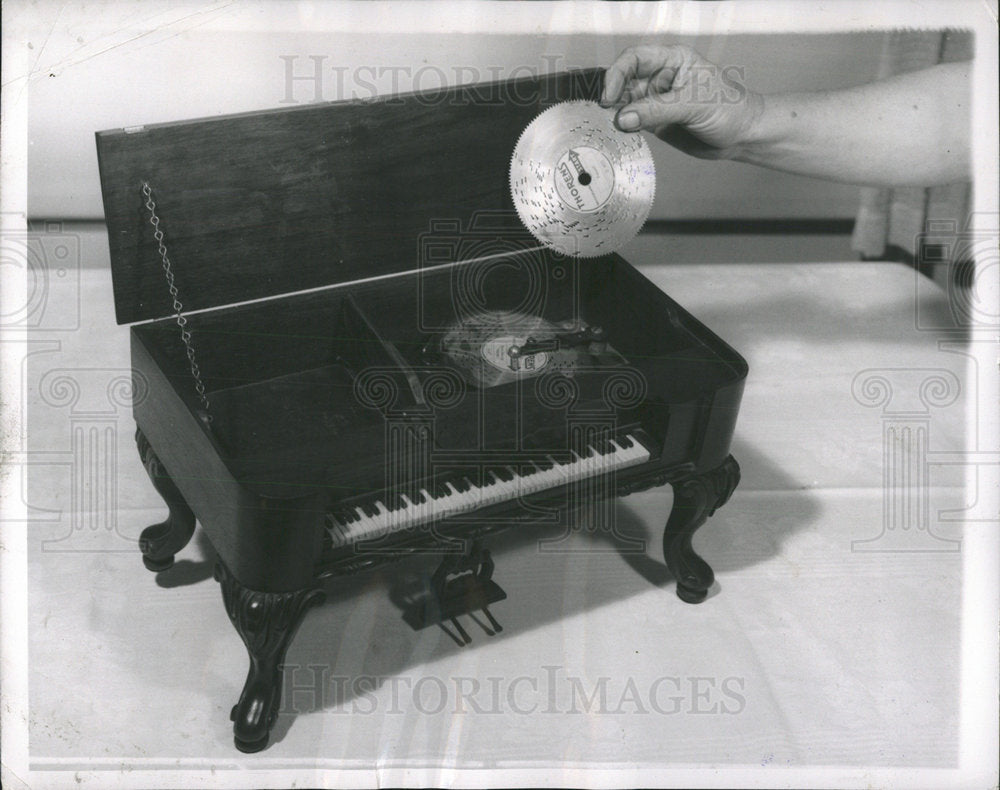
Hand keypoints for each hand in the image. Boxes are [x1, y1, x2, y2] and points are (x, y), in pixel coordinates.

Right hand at [601, 44, 762, 159]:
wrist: (742, 136)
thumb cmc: (730, 109)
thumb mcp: (694, 104)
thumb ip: (657, 110)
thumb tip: (623, 117)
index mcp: (672, 60)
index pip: (634, 58)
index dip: (618, 74)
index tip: (609, 96)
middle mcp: (661, 77)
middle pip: (624, 81)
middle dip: (612, 96)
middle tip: (603, 114)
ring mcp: (656, 101)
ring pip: (625, 103)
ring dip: (615, 115)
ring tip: (608, 127)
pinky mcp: (655, 122)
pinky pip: (632, 122)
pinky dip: (622, 129)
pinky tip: (618, 135)